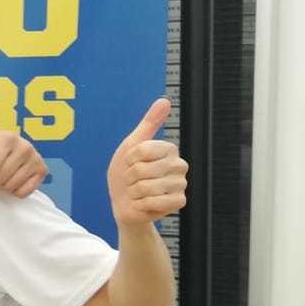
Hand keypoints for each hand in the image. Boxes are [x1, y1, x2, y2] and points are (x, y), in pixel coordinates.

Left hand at [0, 130, 46, 197]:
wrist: (6, 149)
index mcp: (5, 137)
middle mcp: (24, 146)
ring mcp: (36, 158)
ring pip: (10, 186)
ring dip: (3, 184)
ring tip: (4, 172)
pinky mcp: (42, 171)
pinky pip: (23, 193)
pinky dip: (16, 190)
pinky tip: (15, 177)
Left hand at [108, 98, 186, 225]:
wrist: (124, 204)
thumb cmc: (126, 174)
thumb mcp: (131, 146)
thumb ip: (149, 124)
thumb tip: (164, 100)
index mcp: (168, 149)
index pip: (140, 150)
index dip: (127, 159)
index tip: (130, 163)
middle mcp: (179, 165)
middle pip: (141, 169)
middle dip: (129, 178)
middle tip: (133, 181)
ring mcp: (180, 184)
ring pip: (145, 187)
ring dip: (134, 192)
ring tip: (138, 192)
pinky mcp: (179, 202)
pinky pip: (154, 201)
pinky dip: (141, 205)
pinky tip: (143, 203)